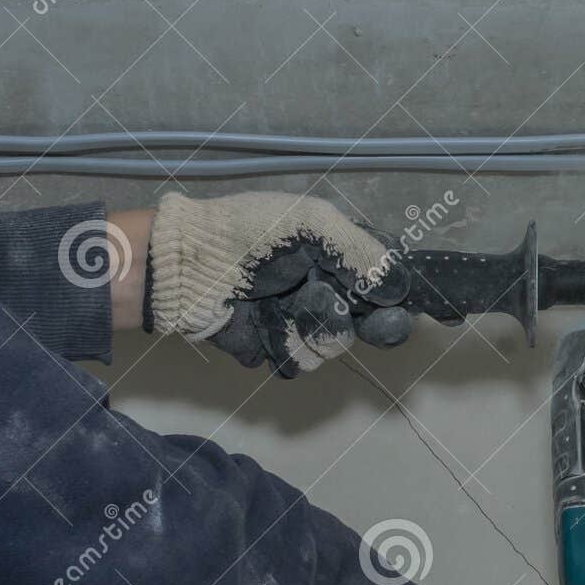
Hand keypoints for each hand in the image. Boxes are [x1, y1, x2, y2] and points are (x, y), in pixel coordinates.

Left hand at [145, 191, 414, 376]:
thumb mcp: (309, 223)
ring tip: (279, 304)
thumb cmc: (246, 233)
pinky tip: (261, 324)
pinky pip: (299, 362)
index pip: (386, 283)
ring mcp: (300, 323)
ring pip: (333, 346)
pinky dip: (282, 345)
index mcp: (338, 256)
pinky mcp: (275, 349)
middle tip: (330, 301)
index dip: (397, 297)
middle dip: (352, 315)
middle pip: (369, 324)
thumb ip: (359, 250)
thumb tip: (399, 288)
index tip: (400, 305)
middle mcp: (326, 290)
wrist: (185, 265)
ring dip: (311, 327)